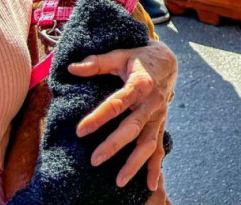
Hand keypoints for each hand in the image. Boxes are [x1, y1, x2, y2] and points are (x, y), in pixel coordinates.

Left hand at [69, 42, 176, 189]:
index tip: (80, 130)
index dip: (99, 117)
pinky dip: (155, 168)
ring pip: (148, 143)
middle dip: (114, 145)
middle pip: (133, 127)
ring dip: (135, 163)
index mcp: (140, 84)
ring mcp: (158, 117)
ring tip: (119, 181)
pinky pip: (159, 149)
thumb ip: (97, 63)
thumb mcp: (119, 55)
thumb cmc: (138, 59)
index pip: (117, 103)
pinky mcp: (160, 126)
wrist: (167, 62)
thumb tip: (72, 68)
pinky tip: (149, 185)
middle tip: (95, 160)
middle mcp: (151, 103)